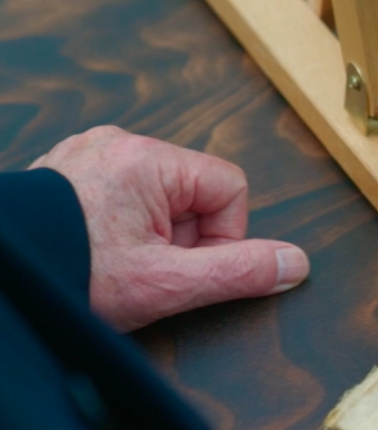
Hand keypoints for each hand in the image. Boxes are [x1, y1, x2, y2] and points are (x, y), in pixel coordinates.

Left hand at [29, 126, 309, 330]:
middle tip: (146, 269)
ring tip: (117, 263)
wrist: (1, 283)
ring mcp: (89, 154)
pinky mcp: (67, 171)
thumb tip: (295, 263)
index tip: (185, 266)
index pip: (231, 188)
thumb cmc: (70, 277)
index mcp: (147, 160)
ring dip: (152, 236)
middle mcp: (118, 144)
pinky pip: (122, 195)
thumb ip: (239, 272)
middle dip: (182, 238)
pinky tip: (98, 252)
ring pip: (159, 197)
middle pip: (195, 192)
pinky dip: (120, 228)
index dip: (222, 236)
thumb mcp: (167, 285)